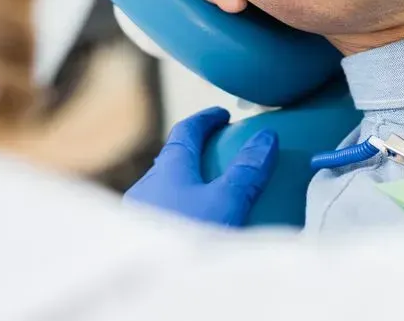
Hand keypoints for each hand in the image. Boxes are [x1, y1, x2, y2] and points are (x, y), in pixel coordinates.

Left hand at [124, 107, 277, 226]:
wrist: (154, 289)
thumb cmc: (186, 238)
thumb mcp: (227, 202)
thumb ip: (247, 171)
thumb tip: (265, 139)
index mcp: (168, 169)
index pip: (186, 132)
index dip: (205, 119)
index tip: (221, 115)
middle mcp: (148, 186)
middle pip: (172, 158)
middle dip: (194, 151)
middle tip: (217, 151)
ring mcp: (139, 212)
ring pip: (163, 187)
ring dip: (184, 182)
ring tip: (207, 192)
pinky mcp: (138, 236)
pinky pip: (160, 210)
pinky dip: (178, 206)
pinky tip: (190, 225)